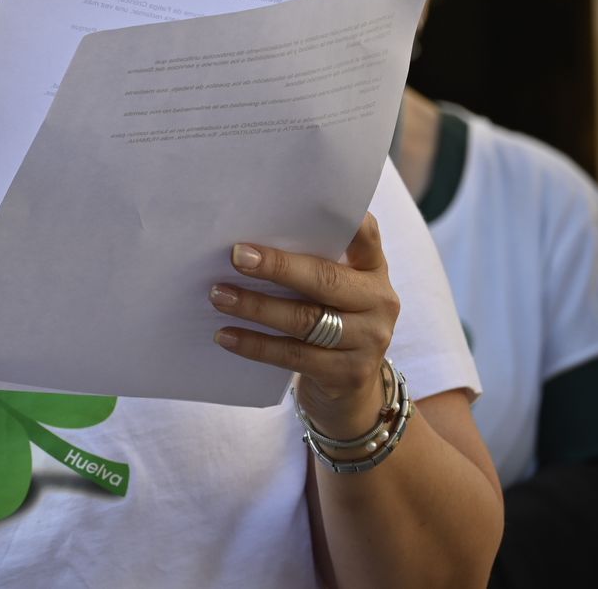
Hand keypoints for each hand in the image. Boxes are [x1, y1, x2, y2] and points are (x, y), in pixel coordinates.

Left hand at [208, 213, 399, 440]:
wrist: (353, 394)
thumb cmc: (331, 324)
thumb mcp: (334, 293)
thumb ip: (310, 266)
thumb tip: (246, 245)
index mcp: (373, 269)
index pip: (365, 233)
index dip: (341, 217)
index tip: (299, 203)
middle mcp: (379, 300)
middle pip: (325, 279)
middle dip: (277, 267)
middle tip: (236, 256)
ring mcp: (369, 340)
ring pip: (305, 320)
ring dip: (256, 306)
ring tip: (218, 295)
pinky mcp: (349, 374)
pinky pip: (294, 355)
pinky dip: (255, 345)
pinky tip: (225, 336)